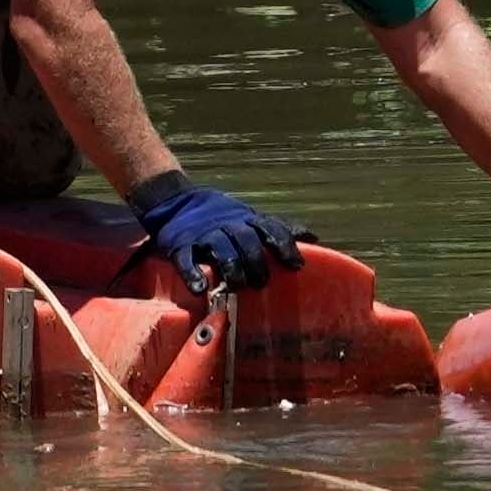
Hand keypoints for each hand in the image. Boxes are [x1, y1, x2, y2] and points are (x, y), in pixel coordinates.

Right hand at [126, 171, 302, 304]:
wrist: (176, 201)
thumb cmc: (223, 217)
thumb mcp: (250, 218)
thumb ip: (278, 229)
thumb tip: (314, 237)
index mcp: (247, 219)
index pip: (270, 228)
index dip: (284, 245)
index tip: (296, 265)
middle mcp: (228, 225)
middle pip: (246, 240)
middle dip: (256, 261)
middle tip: (263, 283)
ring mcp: (204, 235)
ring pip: (220, 249)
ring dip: (231, 268)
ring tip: (237, 287)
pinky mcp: (181, 245)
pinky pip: (186, 259)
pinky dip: (193, 273)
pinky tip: (200, 289)